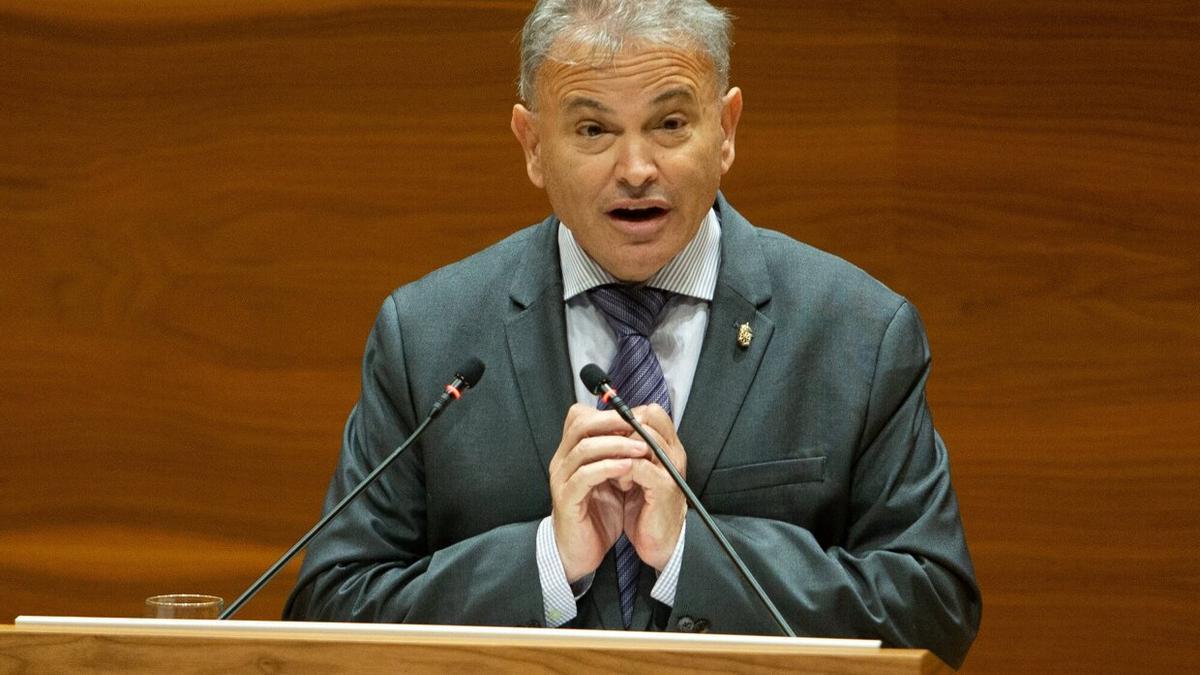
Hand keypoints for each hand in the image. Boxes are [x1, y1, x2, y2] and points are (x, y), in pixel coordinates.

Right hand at [548, 403, 648, 581]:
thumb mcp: (611, 480)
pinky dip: (608, 467)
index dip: (607, 413)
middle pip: (580, 425)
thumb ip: (618, 456)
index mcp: (571, 454)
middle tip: (639, 426)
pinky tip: (628, 467)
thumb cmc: (598, 516)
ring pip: (584, 449)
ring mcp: (562, 480)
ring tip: (641, 449)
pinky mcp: (566, 499)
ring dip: (617, 445)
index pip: (579, 417)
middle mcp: (562, 462)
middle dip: (613, 422)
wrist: (581, 553)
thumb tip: (642, 432)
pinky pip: (585, 476)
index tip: (635, 418)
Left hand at [621, 404, 687, 570]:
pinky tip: (618, 484)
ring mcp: (671, 468)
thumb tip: (603, 428)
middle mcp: (674, 452)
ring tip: (613, 469)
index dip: (626, 419)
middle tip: (608, 452)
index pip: (651, 411)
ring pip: (642, 438)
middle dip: (620, 432)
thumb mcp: (635, 472)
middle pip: (647, 418)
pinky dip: (621, 471)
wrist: (659, 543)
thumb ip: (628, 450)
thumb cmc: (644, 508)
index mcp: (668, 446)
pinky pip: (638, 466)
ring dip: (620, 451)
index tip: (609, 438)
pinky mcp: (664, 487)